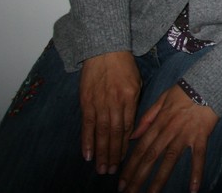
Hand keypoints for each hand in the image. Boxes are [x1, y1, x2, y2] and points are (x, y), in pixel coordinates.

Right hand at [79, 51, 140, 175]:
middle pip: (115, 133)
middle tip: (112, 171)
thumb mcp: (136, 82)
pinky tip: (87, 155)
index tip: (124, 159)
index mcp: (130, 97)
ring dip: (101, 152)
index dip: (125, 144)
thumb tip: (130, 127)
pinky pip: (87, 125)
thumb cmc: (123, 66)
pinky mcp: (86, 101)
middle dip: (113, 154)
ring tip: (101, 168)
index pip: (128, 126)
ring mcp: (99, 102)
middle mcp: (115, 102)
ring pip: (101, 132)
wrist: (104, 50)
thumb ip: (133, 104)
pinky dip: (87, 141)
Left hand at [119, 85, 218, 192]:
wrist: (208, 82)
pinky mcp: (201, 136)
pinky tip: (193, 189)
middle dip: (138, 178)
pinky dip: (197, 173)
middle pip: (150, 157)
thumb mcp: (161, 99)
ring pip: (170, 161)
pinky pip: (198, 157)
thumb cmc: (184, 90)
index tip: (121, 181)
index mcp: (158, 122)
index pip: (140, 148)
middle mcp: (169, 131)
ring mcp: (185, 135)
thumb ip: (146, 118)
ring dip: (159, 180)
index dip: (130, 166)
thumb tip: (132, 136)